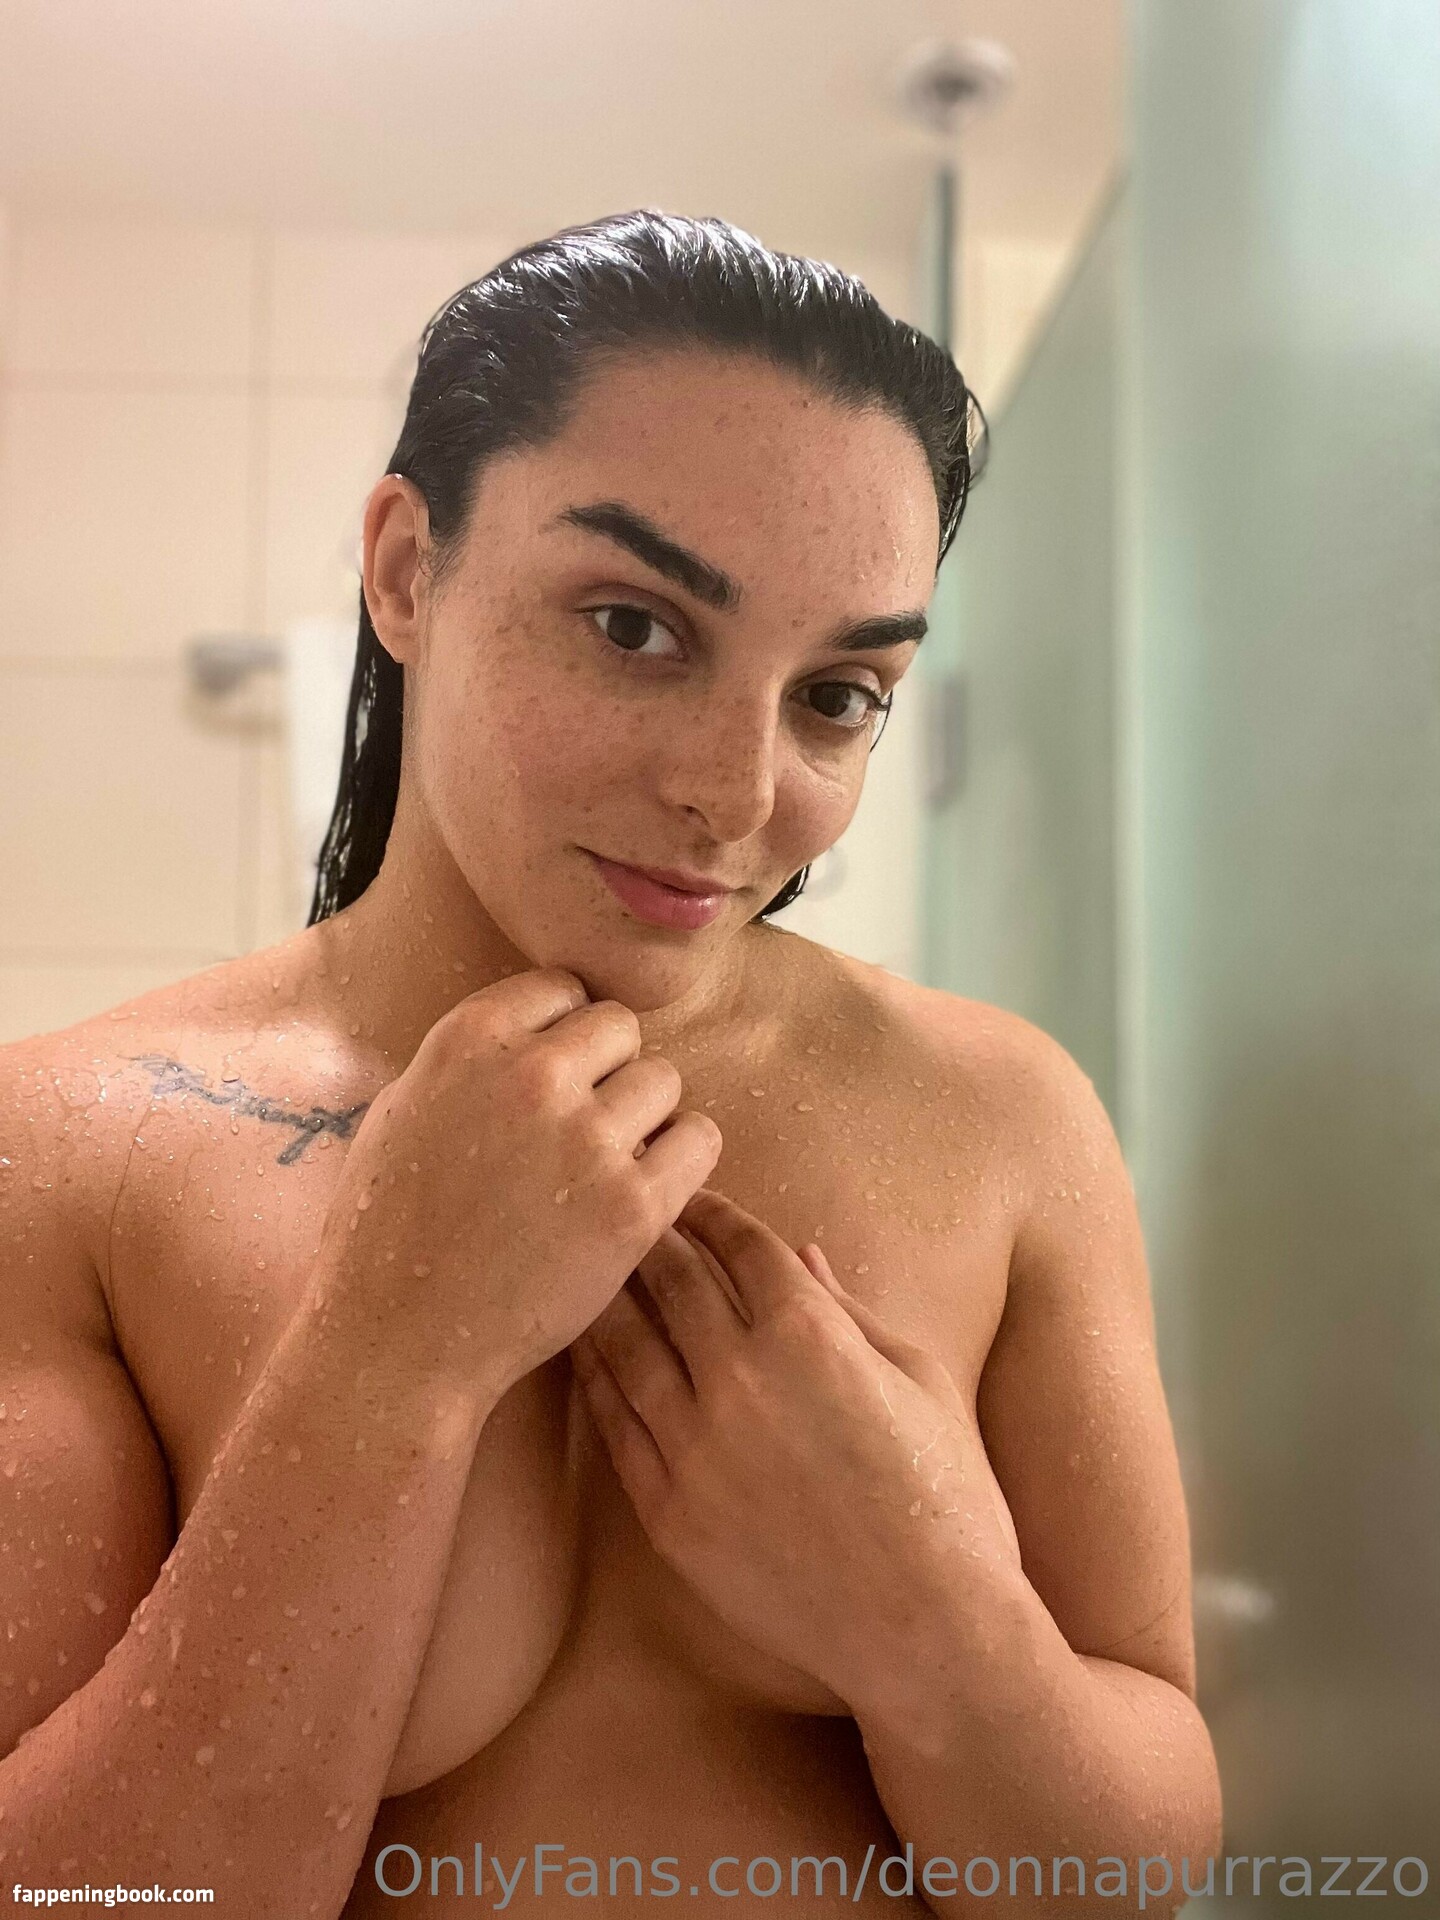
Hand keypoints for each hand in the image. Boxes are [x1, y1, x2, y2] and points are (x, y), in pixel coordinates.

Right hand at [312, 970, 720, 1407]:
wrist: (398, 1340)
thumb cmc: (389, 1229)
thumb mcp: (404, 1109)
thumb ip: (474, 1060)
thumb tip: (538, 1028)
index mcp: (469, 1039)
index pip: (563, 989)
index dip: (562, 1036)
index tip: (551, 1082)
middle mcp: (532, 1075)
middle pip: (621, 1028)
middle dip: (607, 1073)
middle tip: (579, 1130)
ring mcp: (587, 1139)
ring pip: (665, 1081)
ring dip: (644, 1118)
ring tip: (604, 1167)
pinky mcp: (633, 1205)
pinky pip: (700, 1141)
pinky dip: (682, 1162)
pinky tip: (646, 1190)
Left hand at [570, 1188, 1021, 1712]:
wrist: (927, 1628)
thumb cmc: (947, 1495)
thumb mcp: (922, 1378)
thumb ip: (851, 1310)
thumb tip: (802, 1254)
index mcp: (810, 1332)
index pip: (739, 1243)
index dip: (712, 1211)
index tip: (693, 1196)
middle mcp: (739, 1378)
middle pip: (671, 1280)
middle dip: (650, 1238)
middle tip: (627, 1214)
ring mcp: (695, 1448)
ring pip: (624, 1345)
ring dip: (607, 1297)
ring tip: (591, 1270)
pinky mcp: (669, 1511)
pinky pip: (615, 1424)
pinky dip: (596, 1377)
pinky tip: (587, 1353)